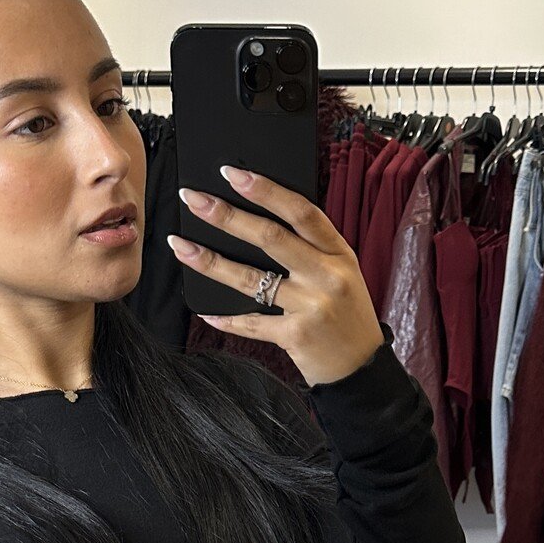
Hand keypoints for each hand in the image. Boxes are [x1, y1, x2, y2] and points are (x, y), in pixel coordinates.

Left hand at [171, 165, 385, 387]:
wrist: (362, 368)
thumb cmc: (347, 315)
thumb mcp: (343, 274)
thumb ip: (311, 250)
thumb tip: (258, 220)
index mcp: (339, 253)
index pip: (301, 212)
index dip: (266, 190)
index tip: (233, 174)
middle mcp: (328, 276)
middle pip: (270, 238)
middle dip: (227, 215)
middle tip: (194, 199)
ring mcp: (312, 307)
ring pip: (251, 279)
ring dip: (211, 261)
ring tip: (181, 246)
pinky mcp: (296, 336)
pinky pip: (251, 322)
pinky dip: (225, 318)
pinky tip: (204, 311)